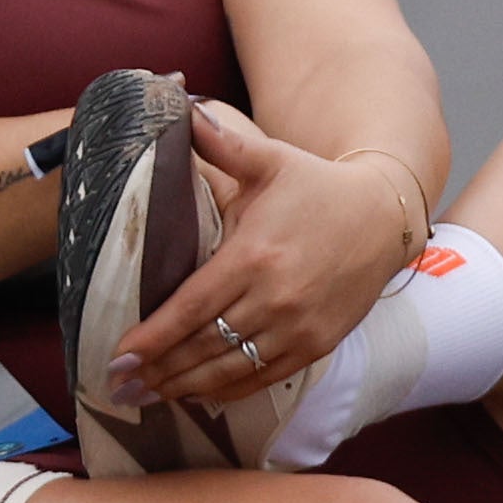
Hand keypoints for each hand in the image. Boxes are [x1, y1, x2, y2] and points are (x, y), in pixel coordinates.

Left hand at [118, 97, 427, 410]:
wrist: (385, 215)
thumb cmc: (318, 187)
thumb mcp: (271, 160)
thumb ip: (221, 144)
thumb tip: (179, 107)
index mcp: (254, 254)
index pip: (190, 307)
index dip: (151, 337)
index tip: (118, 356)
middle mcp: (275, 297)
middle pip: (203, 346)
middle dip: (157, 370)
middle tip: (120, 384)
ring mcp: (298, 326)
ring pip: (230, 369)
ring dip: (185, 387)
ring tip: (149, 395)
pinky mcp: (317, 344)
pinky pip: (264, 378)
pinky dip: (227, 391)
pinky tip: (199, 394)